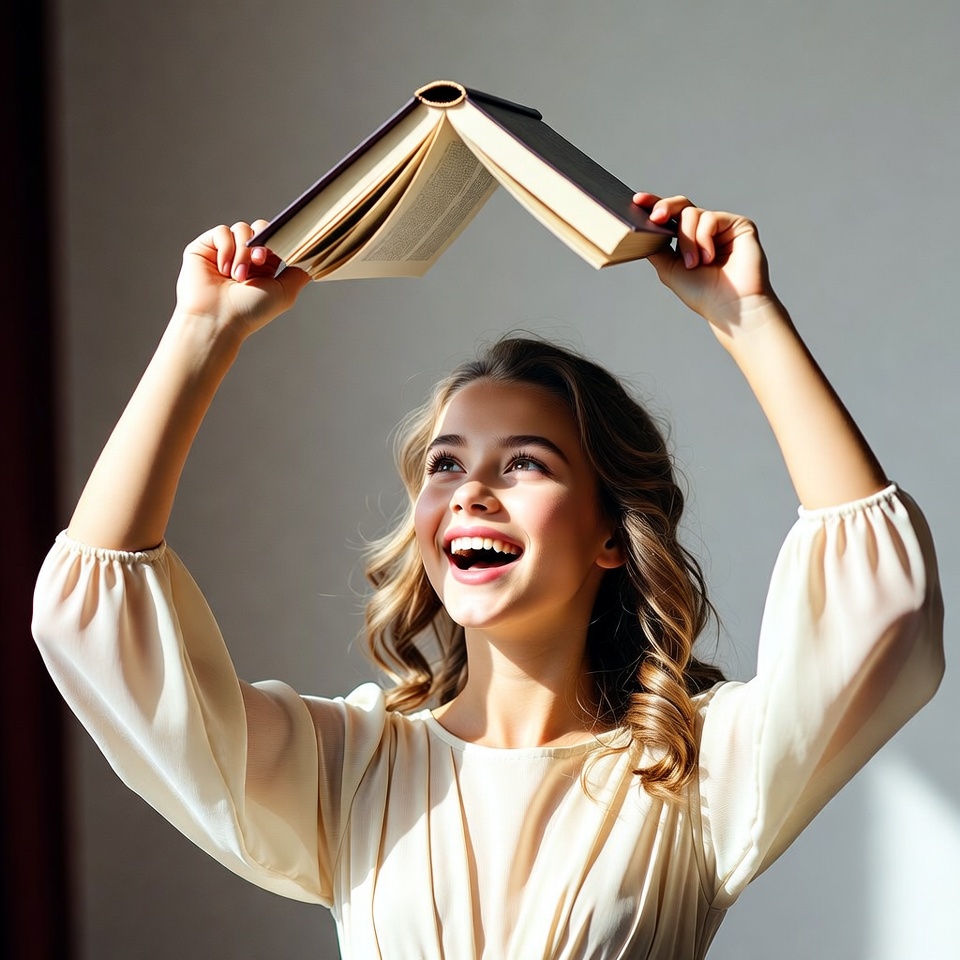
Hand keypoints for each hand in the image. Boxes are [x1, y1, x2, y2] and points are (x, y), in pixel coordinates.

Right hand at [174, 220, 310, 339]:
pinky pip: (221, 232)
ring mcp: (224, 251)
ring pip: (241, 229)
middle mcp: (244, 256)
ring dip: (243, 252)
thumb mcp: (284, 292)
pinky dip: (226, 249)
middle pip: (260, 228)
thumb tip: (315, 256)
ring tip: (237, 277)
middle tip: (259, 261)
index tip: (281, 251)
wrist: (218, 320)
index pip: (275, 239)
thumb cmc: (250, 312)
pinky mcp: (205, 247)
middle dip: (263, 243)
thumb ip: (300, 272)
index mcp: (264, 266)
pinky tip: (224, 269)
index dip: (279, 241)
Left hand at [634, 193, 782, 336]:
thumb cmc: (701, 293)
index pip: (670, 216)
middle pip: (681, 205)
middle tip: (656, 218)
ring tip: (694, 264)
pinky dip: (703, 239)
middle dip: (665, 208)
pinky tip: (708, 258)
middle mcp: (705, 229)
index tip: (637, 200)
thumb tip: (639, 229)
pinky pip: (710, 218)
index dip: (653, 204)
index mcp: (688, 239)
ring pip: (692, 214)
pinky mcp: (739, 224)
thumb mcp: (669, 269)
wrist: (729, 307)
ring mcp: (722, 226)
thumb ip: (656, 247)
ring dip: (687, 240)